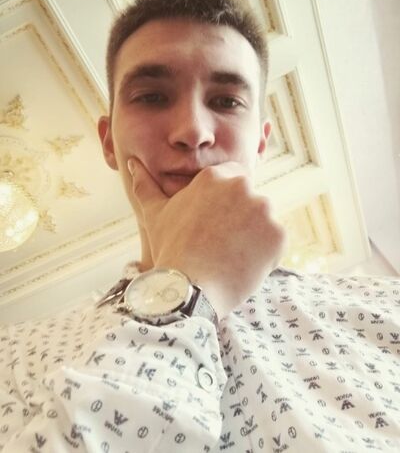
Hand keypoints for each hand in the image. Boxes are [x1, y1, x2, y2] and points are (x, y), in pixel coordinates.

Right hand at [128, 158, 286, 318]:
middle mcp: (244, 187)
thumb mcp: (155, 214)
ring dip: (253, 234)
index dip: (225, 201)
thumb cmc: (170, 248)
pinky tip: (243, 264)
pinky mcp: (279, 235)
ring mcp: (265, 211)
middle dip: (240, 217)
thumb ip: (146, 185)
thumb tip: (131, 163)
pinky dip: (265, 253)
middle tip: (220, 241)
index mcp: (217, 177)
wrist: (188, 288)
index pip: (233, 179)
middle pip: (250, 199)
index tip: (215, 221)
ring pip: (264, 220)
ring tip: (230, 254)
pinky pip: (276, 241)